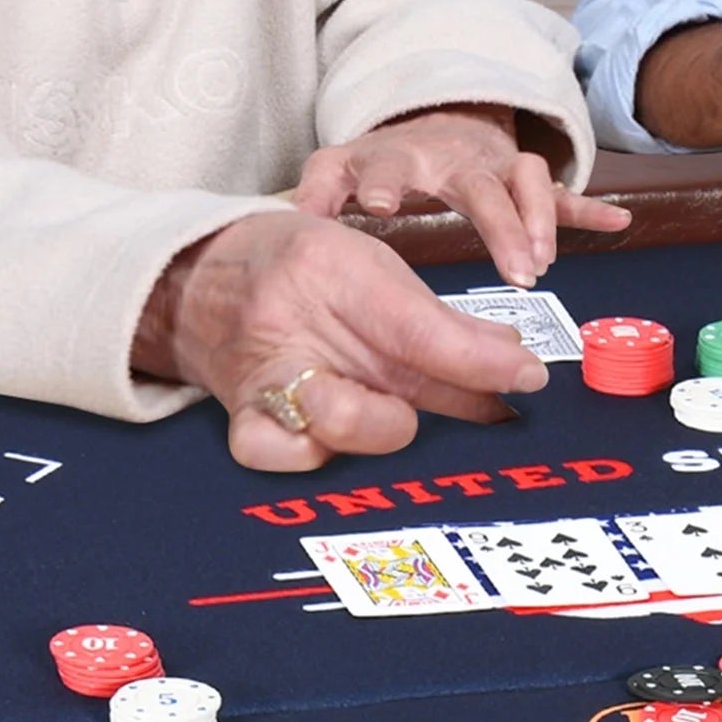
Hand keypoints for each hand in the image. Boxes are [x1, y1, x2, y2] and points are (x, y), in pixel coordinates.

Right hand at [135, 210, 550, 472]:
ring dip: (387, 429)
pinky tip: (344, 443)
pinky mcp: (244, 422)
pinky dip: (324, 457)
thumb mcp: (368, 265)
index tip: (530, 377)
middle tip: (477, 402)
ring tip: (400, 416)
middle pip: (389, 383)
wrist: (191, 277)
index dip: (482, 361)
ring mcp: (262, 379)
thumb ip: (439, 318)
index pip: (419, 330)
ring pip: (339, 426)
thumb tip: (511, 360)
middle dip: (448, 399)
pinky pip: (288, 457)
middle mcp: (291, 326)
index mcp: (329, 267)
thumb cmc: (295, 267)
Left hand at [292, 104, 630, 286]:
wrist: (437, 122)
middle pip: (481, 186)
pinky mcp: (525, 181)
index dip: (385, 180)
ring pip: (530, 185)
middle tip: (515, 270)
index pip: (391, 162)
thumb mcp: (341, 165)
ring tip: (544, 264)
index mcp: (404, 154)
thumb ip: (315, 187)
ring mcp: (498, 168)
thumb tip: (289, 216)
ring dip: (541, 221)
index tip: (379, 204)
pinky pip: (562, 194)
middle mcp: (457, 158)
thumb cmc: (384, 160)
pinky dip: (590, 208)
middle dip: (499, 224)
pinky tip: (619, 221)